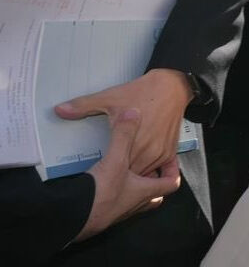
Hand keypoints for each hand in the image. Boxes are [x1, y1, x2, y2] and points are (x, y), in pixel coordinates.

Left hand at [57, 67, 190, 172]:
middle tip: (107, 180)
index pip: (115, 170)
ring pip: (145, 176)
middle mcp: (148, 152)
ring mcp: (161, 153)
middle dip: (119, 180)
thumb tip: (58, 110)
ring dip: (134, 178)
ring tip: (121, 179)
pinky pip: (160, 170)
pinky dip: (150, 172)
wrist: (172, 86)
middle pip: (130, 177)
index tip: (96, 176)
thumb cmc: (141, 92)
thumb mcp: (110, 98)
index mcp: (132, 142)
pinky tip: (140, 171)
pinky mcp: (170, 151)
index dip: (105, 175)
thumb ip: (83, 106)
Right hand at [75, 109, 181, 241]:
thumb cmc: (100, 195)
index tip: (170, 160)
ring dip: (133, 187)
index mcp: (146, 191)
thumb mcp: (115, 160)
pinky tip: (102, 183)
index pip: (171, 183)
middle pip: (154, 194)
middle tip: (149, 166)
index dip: (174, 170)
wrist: (73, 220)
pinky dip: (113, 193)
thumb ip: (123, 135)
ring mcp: (119, 213)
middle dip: (153, 180)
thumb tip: (131, 112)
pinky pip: (114, 204)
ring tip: (125, 170)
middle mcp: (135, 205)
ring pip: (134, 200)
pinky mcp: (101, 216)